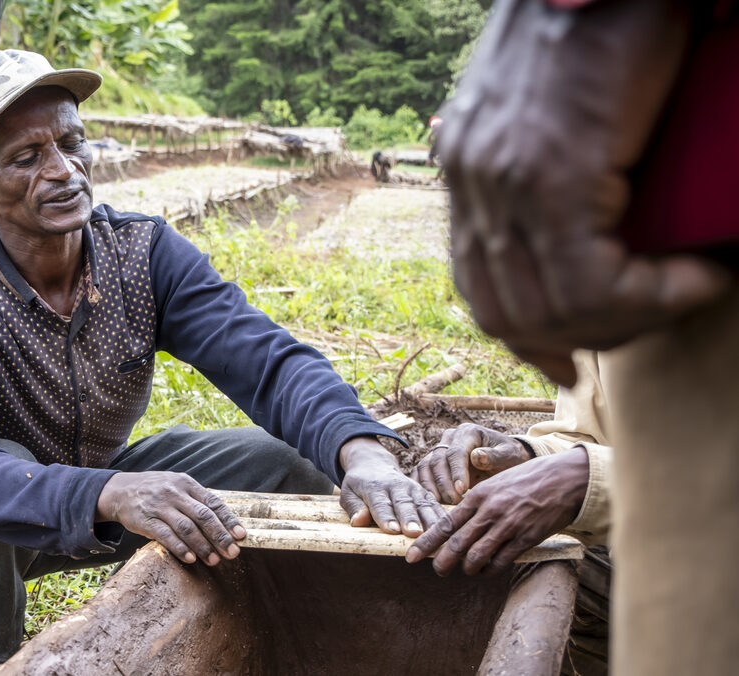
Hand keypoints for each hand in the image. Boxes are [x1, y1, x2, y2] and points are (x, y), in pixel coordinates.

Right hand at [96, 471, 245, 565]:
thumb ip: (196, 499)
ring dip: (202, 546)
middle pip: (202, 516)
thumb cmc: (154, 491)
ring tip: (214, 560)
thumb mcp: (176, 486)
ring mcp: (159, 506)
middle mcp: (174, 493)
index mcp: (186, 483)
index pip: (213, 503)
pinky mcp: (146, 520)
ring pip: (186, 528)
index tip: (241, 536)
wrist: (119, 491)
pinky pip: (165, 536)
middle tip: (232, 553)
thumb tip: (224, 521)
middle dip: (220, 536)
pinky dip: (180, 548)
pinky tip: (190, 558)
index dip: (228, 520)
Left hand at [338, 437, 444, 536]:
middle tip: (415, 533)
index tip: (392, 530)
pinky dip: (443, 517)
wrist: (374, 464)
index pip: (380, 504)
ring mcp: (413, 489)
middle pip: (404, 504)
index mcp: (374, 488)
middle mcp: (396, 487)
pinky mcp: (424, 493)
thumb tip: (358, 521)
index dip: (386, 517)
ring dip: (430, 520)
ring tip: (436, 535)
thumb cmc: (359, 485)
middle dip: (410, 519)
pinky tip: (451, 529)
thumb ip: (354, 507)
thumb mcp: (349, 493)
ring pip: (423, 504)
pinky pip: (435, 505)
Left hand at [405, 448, 588, 575]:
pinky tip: (487, 570)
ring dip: (467, 568)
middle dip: (442, 563)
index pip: (444, 525)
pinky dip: (490, 570)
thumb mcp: (494, 484)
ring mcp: (508, 526)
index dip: (426, 544)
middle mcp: (489, 512)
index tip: (412, 557)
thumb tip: (455, 524)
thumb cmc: (526, 480)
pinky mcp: (526, 538)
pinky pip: (501, 561)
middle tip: (438, 570)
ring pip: (476, 556)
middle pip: (456, 544)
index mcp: (477, 497)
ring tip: (466, 570)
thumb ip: (475, 504)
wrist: (564, 479)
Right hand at [410, 423, 530, 504]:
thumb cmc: (509, 457)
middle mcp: (449, 438)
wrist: (505, 460)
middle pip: (437, 460)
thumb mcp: (508, 455)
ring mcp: (440, 450)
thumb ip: (494, 455)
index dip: (457, 471)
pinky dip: (423, 487)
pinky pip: (422, 474)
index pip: (456, 452)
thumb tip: (476, 456)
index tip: (462, 490)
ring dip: (431, 486)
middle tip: (454, 501)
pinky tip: (431, 502)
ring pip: (425, 467)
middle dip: (443, 482)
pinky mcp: (434, 463)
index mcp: (467, 432)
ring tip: (444, 503)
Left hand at [440, 0, 727, 385]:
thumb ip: (548, 154)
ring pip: (548, 308)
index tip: (570, 360)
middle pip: (505, 312)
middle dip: (582, 341)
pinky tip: (698, 277)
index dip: (525, 335)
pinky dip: (651, 298)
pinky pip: (588, 282)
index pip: (474, 283)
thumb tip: (594, 207)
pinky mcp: (548, 174)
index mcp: (465, 165)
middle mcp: (471, 178)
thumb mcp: (556, 103)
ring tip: (685, 293)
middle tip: (650, 322)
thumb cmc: (605, 23)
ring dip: (627, 322)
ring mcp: (502, 179)